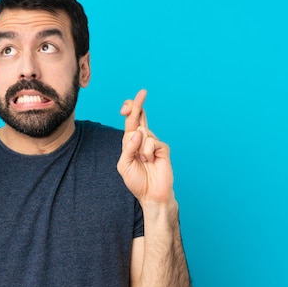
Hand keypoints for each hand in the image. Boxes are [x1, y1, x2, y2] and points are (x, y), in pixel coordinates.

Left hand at [117, 90, 174, 204]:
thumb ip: (128, 148)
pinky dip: (147, 152)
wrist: (151, 194)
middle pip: (139, 117)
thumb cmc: (137, 181)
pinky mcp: (163, 148)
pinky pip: (151, 142)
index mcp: (131, 141)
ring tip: (143, 160)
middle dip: (138, 104)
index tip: (127, 104)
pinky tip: (150, 161)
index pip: (130, 121)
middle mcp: (142, 139)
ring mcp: (153, 142)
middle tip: (142, 92)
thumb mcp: (124, 164)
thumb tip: (137, 132)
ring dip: (139, 147)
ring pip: (143, 132)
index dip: (129, 110)